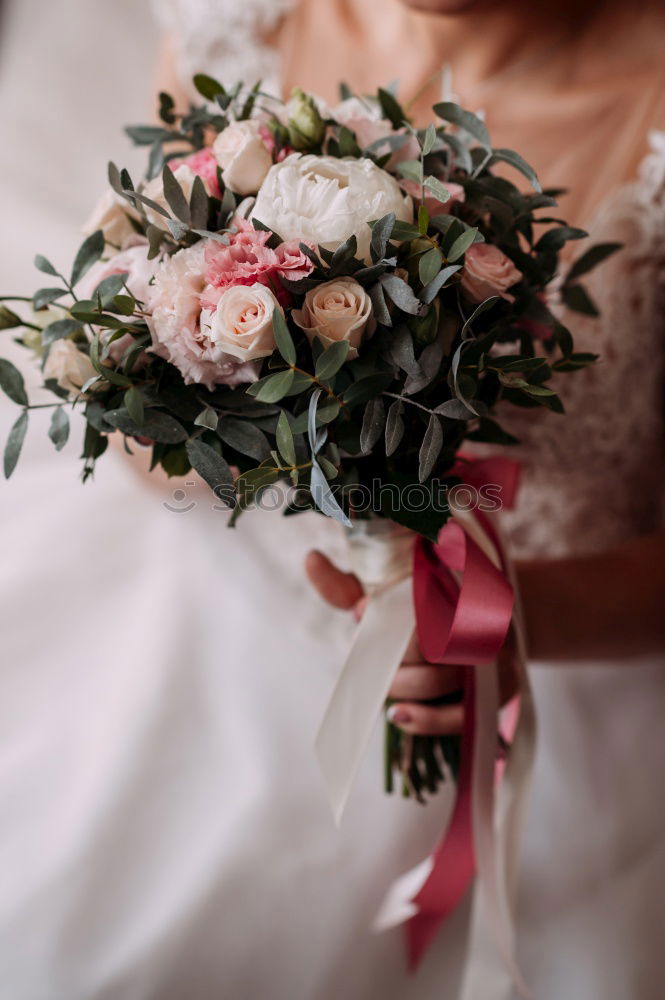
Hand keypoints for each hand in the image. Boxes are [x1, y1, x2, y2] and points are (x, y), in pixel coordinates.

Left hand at [305, 550, 518, 735]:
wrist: (499, 613)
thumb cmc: (427, 606)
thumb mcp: (387, 593)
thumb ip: (349, 584)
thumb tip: (310, 559)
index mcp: (455, 585)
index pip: (419, 598)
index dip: (384, 608)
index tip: (360, 609)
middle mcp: (478, 618)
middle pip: (424, 644)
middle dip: (391, 652)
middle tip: (374, 653)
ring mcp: (492, 657)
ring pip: (437, 681)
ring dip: (400, 686)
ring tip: (385, 682)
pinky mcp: (501, 691)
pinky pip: (462, 716)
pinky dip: (426, 720)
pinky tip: (398, 715)